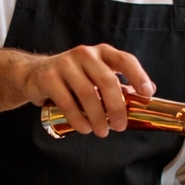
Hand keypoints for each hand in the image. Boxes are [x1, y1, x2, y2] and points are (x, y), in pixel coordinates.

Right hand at [18, 44, 154, 137]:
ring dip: (97, 116)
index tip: (147, 93)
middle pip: (106, 81)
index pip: (124, 60)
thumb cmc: (73, 77)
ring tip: (102, 131)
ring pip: (87, 93)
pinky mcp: (49, 77)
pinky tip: (84, 128)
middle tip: (120, 126)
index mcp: (102, 53)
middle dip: (116, 107)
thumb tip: (149, 93)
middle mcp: (85, 54)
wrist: (35, 73)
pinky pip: (66, 101)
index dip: (138, 76)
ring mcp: (65, 64)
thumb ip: (119, 83)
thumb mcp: (96, 74)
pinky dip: (77, 119)